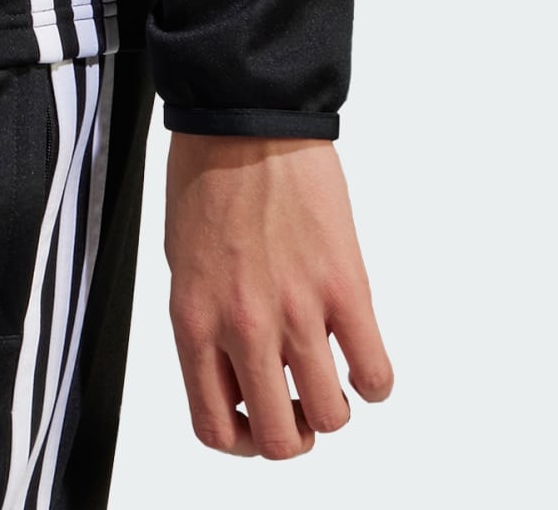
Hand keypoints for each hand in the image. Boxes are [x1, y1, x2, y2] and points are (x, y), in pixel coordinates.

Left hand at [162, 132, 392, 459]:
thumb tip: (234, 369)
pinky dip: (374, 381)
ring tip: (329, 373)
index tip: (254, 422)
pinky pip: (375, 374)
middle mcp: (242, 326)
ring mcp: (297, 310)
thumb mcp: (182, 262)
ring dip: (334, 406)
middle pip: (278, 437)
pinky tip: (362, 356)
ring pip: (331, 416)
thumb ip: (206, 322)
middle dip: (293, 434)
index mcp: (193, 320)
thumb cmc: (206, 179)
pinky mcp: (345, 288)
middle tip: (298, 404)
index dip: (240, 440)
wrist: (244, 119)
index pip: (213, 425)